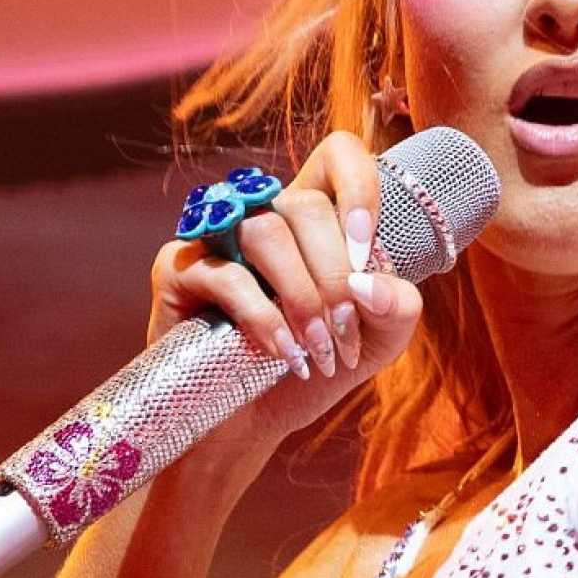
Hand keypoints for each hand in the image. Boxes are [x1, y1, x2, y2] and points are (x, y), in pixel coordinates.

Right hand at [148, 131, 423, 466]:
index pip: (339, 156)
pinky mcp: (180, 270)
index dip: (359, 187)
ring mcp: (216, 236)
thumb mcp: (377, 341)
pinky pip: (227, 275)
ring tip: (317, 353)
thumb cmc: (315, 369)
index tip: (367, 250)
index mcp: (315, 218)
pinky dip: (265, 318)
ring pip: (267, 232)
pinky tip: (282, 354)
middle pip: (306, 206)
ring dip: (303, 298)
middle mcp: (264, 215)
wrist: (253, 421)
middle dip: (336, 279)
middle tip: (344, 339)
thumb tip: (368, 282)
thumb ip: (397, 307)